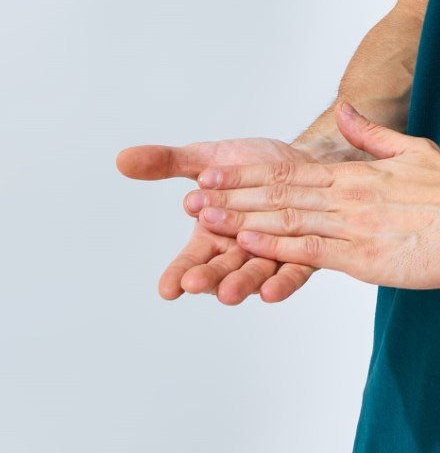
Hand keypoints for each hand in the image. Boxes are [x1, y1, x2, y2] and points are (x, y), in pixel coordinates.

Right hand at [115, 136, 323, 303]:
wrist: (304, 159)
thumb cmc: (253, 166)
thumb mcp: (207, 159)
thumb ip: (168, 163)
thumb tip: (123, 159)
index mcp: (214, 234)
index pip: (191, 259)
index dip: (177, 273)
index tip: (165, 288)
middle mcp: (240, 250)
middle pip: (221, 270)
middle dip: (207, 278)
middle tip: (193, 283)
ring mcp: (271, 255)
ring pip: (254, 274)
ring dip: (241, 284)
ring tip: (228, 293)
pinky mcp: (303, 254)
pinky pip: (293, 272)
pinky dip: (282, 282)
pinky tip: (271, 291)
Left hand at [189, 101, 439, 289]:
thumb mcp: (412, 149)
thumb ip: (373, 134)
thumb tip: (348, 110)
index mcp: (355, 174)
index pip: (288, 171)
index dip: (247, 172)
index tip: (212, 170)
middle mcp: (347, 198)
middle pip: (279, 195)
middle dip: (232, 196)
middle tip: (192, 197)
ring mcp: (354, 228)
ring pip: (288, 222)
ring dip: (243, 220)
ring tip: (205, 219)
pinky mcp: (365, 259)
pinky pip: (314, 252)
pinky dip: (279, 246)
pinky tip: (251, 244)